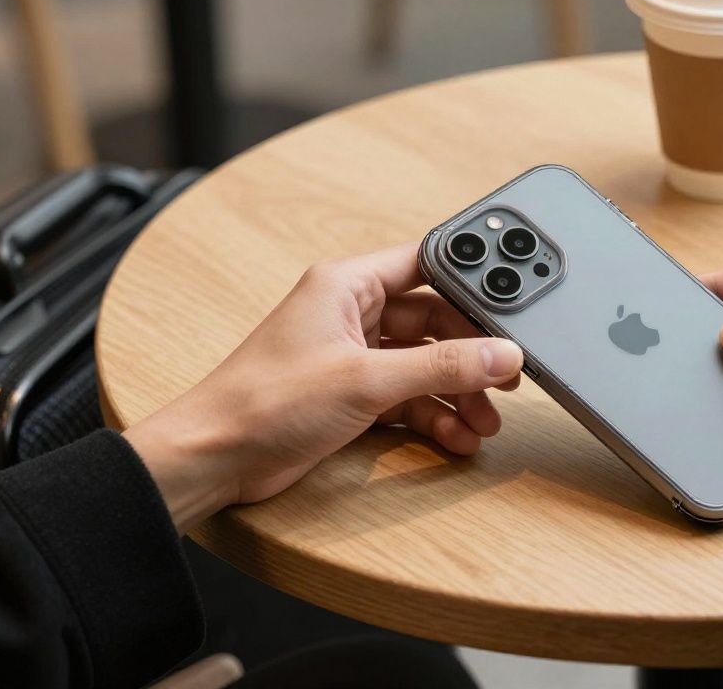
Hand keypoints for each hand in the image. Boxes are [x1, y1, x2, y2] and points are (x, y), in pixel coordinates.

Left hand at [124, 243, 522, 532]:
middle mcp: (351, 313)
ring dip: (457, 394)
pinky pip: (408, 398)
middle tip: (507, 379)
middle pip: (434, 322)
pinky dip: (434, 417)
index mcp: (347, 284)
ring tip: (483, 422)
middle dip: (471, 355)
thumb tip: (501, 355)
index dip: (471, 285)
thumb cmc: (262, 403)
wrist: (213, 458)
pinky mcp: (351, 396)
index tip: (509, 313)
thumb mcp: (366, 380)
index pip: (427, 265)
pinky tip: (456, 439)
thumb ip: (441, 367)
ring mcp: (352, 356)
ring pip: (425, 365)